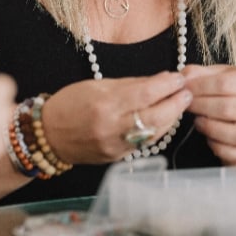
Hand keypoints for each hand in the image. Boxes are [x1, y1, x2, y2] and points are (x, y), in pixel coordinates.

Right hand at [40, 73, 192, 164]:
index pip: (146, 93)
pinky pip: (146, 143)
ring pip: (155, 132)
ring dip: (171, 117)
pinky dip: (158, 130)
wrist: (48, 136)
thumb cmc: (69, 104)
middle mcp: (113, 128)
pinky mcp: (118, 158)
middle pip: (156, 116)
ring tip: (179, 104)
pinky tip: (164, 120)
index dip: (167, 84)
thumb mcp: (97, 86)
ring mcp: (117, 146)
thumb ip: (130, 84)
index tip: (179, 77)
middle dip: (176, 103)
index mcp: (105, 105)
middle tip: (187, 92)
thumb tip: (158, 80)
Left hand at [181, 64, 235, 164]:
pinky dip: (217, 146)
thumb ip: (200, 73)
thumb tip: (181, 77)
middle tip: (185, 104)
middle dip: (201, 106)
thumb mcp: (219, 76)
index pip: (225, 83)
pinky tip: (208, 136)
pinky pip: (235, 153)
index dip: (200, 86)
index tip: (183, 87)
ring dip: (210, 127)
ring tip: (197, 120)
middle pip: (229, 108)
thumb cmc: (232, 93)